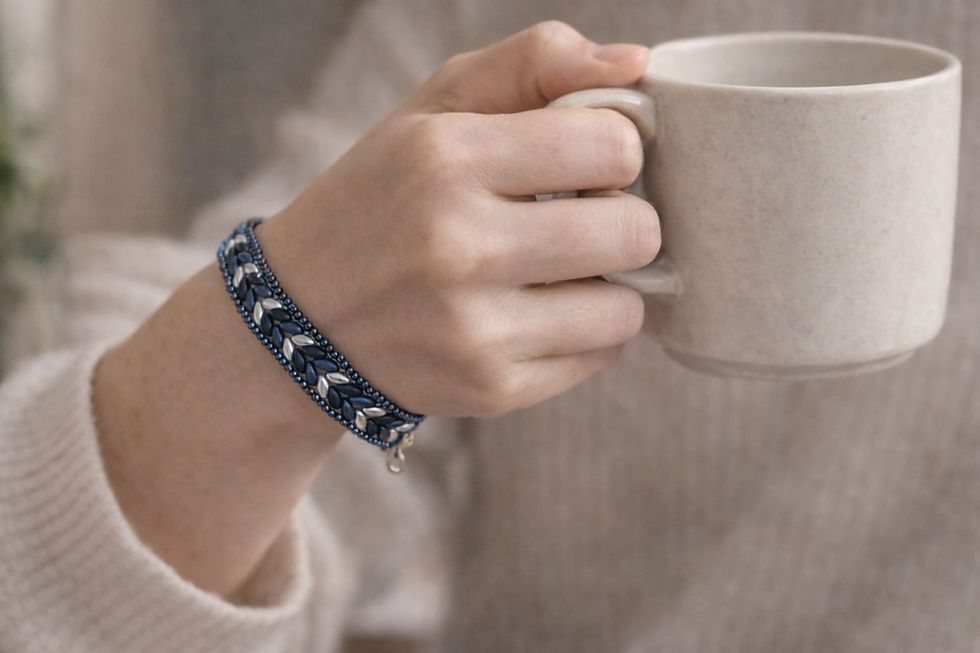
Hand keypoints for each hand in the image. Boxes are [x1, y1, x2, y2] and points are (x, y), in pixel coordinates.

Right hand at [92, 22, 658, 598]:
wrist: (300, 319)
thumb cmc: (383, 198)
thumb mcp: (435, 109)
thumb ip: (534, 62)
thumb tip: (638, 62)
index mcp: (445, 158)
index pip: (614, 146)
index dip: (616, 149)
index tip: (585, 162)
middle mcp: (458, 247)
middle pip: (636, 232)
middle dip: (624, 219)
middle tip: (581, 220)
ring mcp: (473, 330)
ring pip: (627, 308)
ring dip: (608, 284)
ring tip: (555, 272)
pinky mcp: (488, 390)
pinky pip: (600, 357)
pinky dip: (582, 333)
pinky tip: (533, 314)